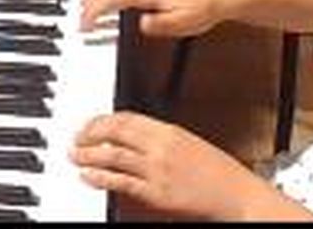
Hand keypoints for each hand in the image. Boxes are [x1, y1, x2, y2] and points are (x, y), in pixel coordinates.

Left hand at [71, 112, 281, 219]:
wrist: (237, 194)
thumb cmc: (218, 172)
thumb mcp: (189, 143)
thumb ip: (161, 138)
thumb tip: (134, 137)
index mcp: (169, 131)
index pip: (127, 117)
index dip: (103, 119)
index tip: (90, 124)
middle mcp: (161, 147)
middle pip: (115, 133)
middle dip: (90, 134)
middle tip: (76, 139)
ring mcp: (157, 170)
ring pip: (113, 156)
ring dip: (89, 155)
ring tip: (75, 155)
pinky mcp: (156, 193)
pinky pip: (121, 182)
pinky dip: (100, 178)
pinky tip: (88, 176)